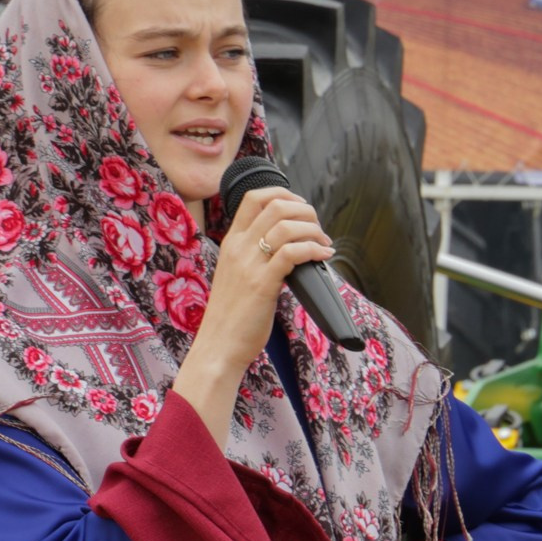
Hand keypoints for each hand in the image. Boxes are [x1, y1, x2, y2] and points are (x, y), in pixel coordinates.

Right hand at [168, 189, 332, 444]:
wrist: (217, 347)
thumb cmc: (231, 316)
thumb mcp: (236, 276)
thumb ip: (255, 257)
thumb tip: (289, 248)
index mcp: (231, 243)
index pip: (253, 197)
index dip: (283, 193)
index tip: (300, 208)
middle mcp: (238, 248)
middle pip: (275, 205)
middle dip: (306, 211)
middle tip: (317, 230)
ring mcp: (249, 265)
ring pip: (286, 226)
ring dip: (314, 230)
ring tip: (323, 245)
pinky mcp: (262, 285)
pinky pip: (293, 253)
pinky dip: (314, 250)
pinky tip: (323, 257)